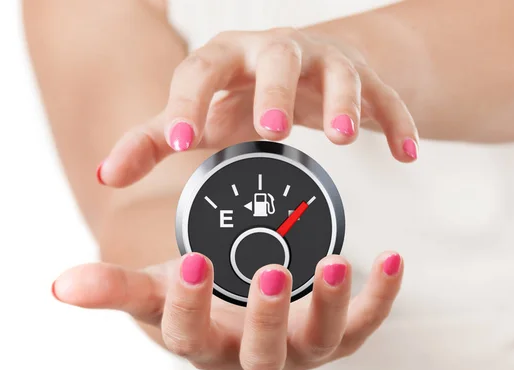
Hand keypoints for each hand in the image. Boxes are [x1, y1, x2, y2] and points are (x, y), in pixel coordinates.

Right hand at [52, 251, 403, 369]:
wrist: (234, 314)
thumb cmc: (197, 302)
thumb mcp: (157, 292)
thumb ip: (115, 288)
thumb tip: (60, 285)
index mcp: (205, 346)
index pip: (189, 335)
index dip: (188, 304)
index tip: (191, 261)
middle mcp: (254, 358)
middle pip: (261, 351)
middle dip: (267, 314)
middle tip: (273, 271)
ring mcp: (299, 350)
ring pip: (320, 340)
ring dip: (333, 304)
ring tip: (339, 261)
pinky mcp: (335, 334)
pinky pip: (364, 323)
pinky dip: (379, 297)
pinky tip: (390, 260)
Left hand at [97, 28, 418, 186]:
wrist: (299, 68)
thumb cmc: (239, 96)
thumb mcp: (199, 113)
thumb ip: (155, 140)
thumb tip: (106, 174)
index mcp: (226, 59)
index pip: (200, 71)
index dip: (191, 103)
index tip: (185, 142)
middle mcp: (274, 51)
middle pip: (276, 58)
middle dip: (274, 92)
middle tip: (271, 131)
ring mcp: (324, 62)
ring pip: (338, 71)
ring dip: (344, 101)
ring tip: (346, 139)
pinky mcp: (363, 79)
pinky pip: (386, 96)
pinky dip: (398, 122)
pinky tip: (407, 155)